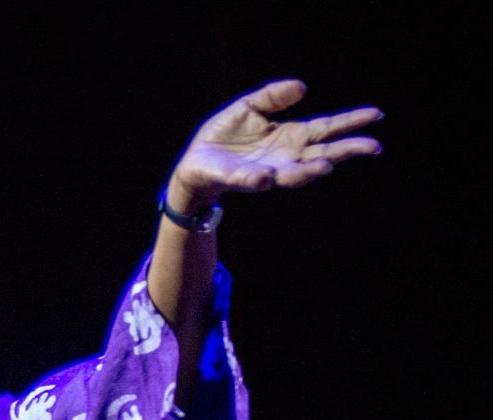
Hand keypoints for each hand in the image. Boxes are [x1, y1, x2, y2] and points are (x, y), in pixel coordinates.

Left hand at [170, 80, 381, 209]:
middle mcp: (285, 157)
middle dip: (346, 151)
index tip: (375, 115)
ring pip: (293, 174)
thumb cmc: (225, 136)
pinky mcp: (240, 180)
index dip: (350, 122)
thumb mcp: (249, 107)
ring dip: (309, 171)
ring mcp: (266, 171)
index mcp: (291, 137)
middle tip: (372, 147)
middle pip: (322, 154)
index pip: (326, 129)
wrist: (196, 161)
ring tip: (326, 166)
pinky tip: (269, 175)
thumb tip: (301, 87)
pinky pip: (252, 181)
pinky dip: (260, 179)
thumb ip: (272, 97)